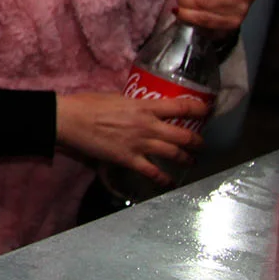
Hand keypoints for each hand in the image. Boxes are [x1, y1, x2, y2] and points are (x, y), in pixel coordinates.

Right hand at [54, 91, 202, 189]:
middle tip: (201, 143)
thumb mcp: (117, 97)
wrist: (71, 119)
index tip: (207, 111)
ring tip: (191, 161)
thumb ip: (134, 104)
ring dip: (186, 159)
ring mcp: (140, 144)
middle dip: (197, 141)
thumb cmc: (89, 103)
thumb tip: (142, 107)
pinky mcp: (129, 160)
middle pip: (183, 135)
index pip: (181, 107)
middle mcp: (148, 126)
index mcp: (145, 106)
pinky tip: (170, 182)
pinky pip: (153, 172)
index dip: (199, 109)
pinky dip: (164, 179)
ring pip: (174, 154)